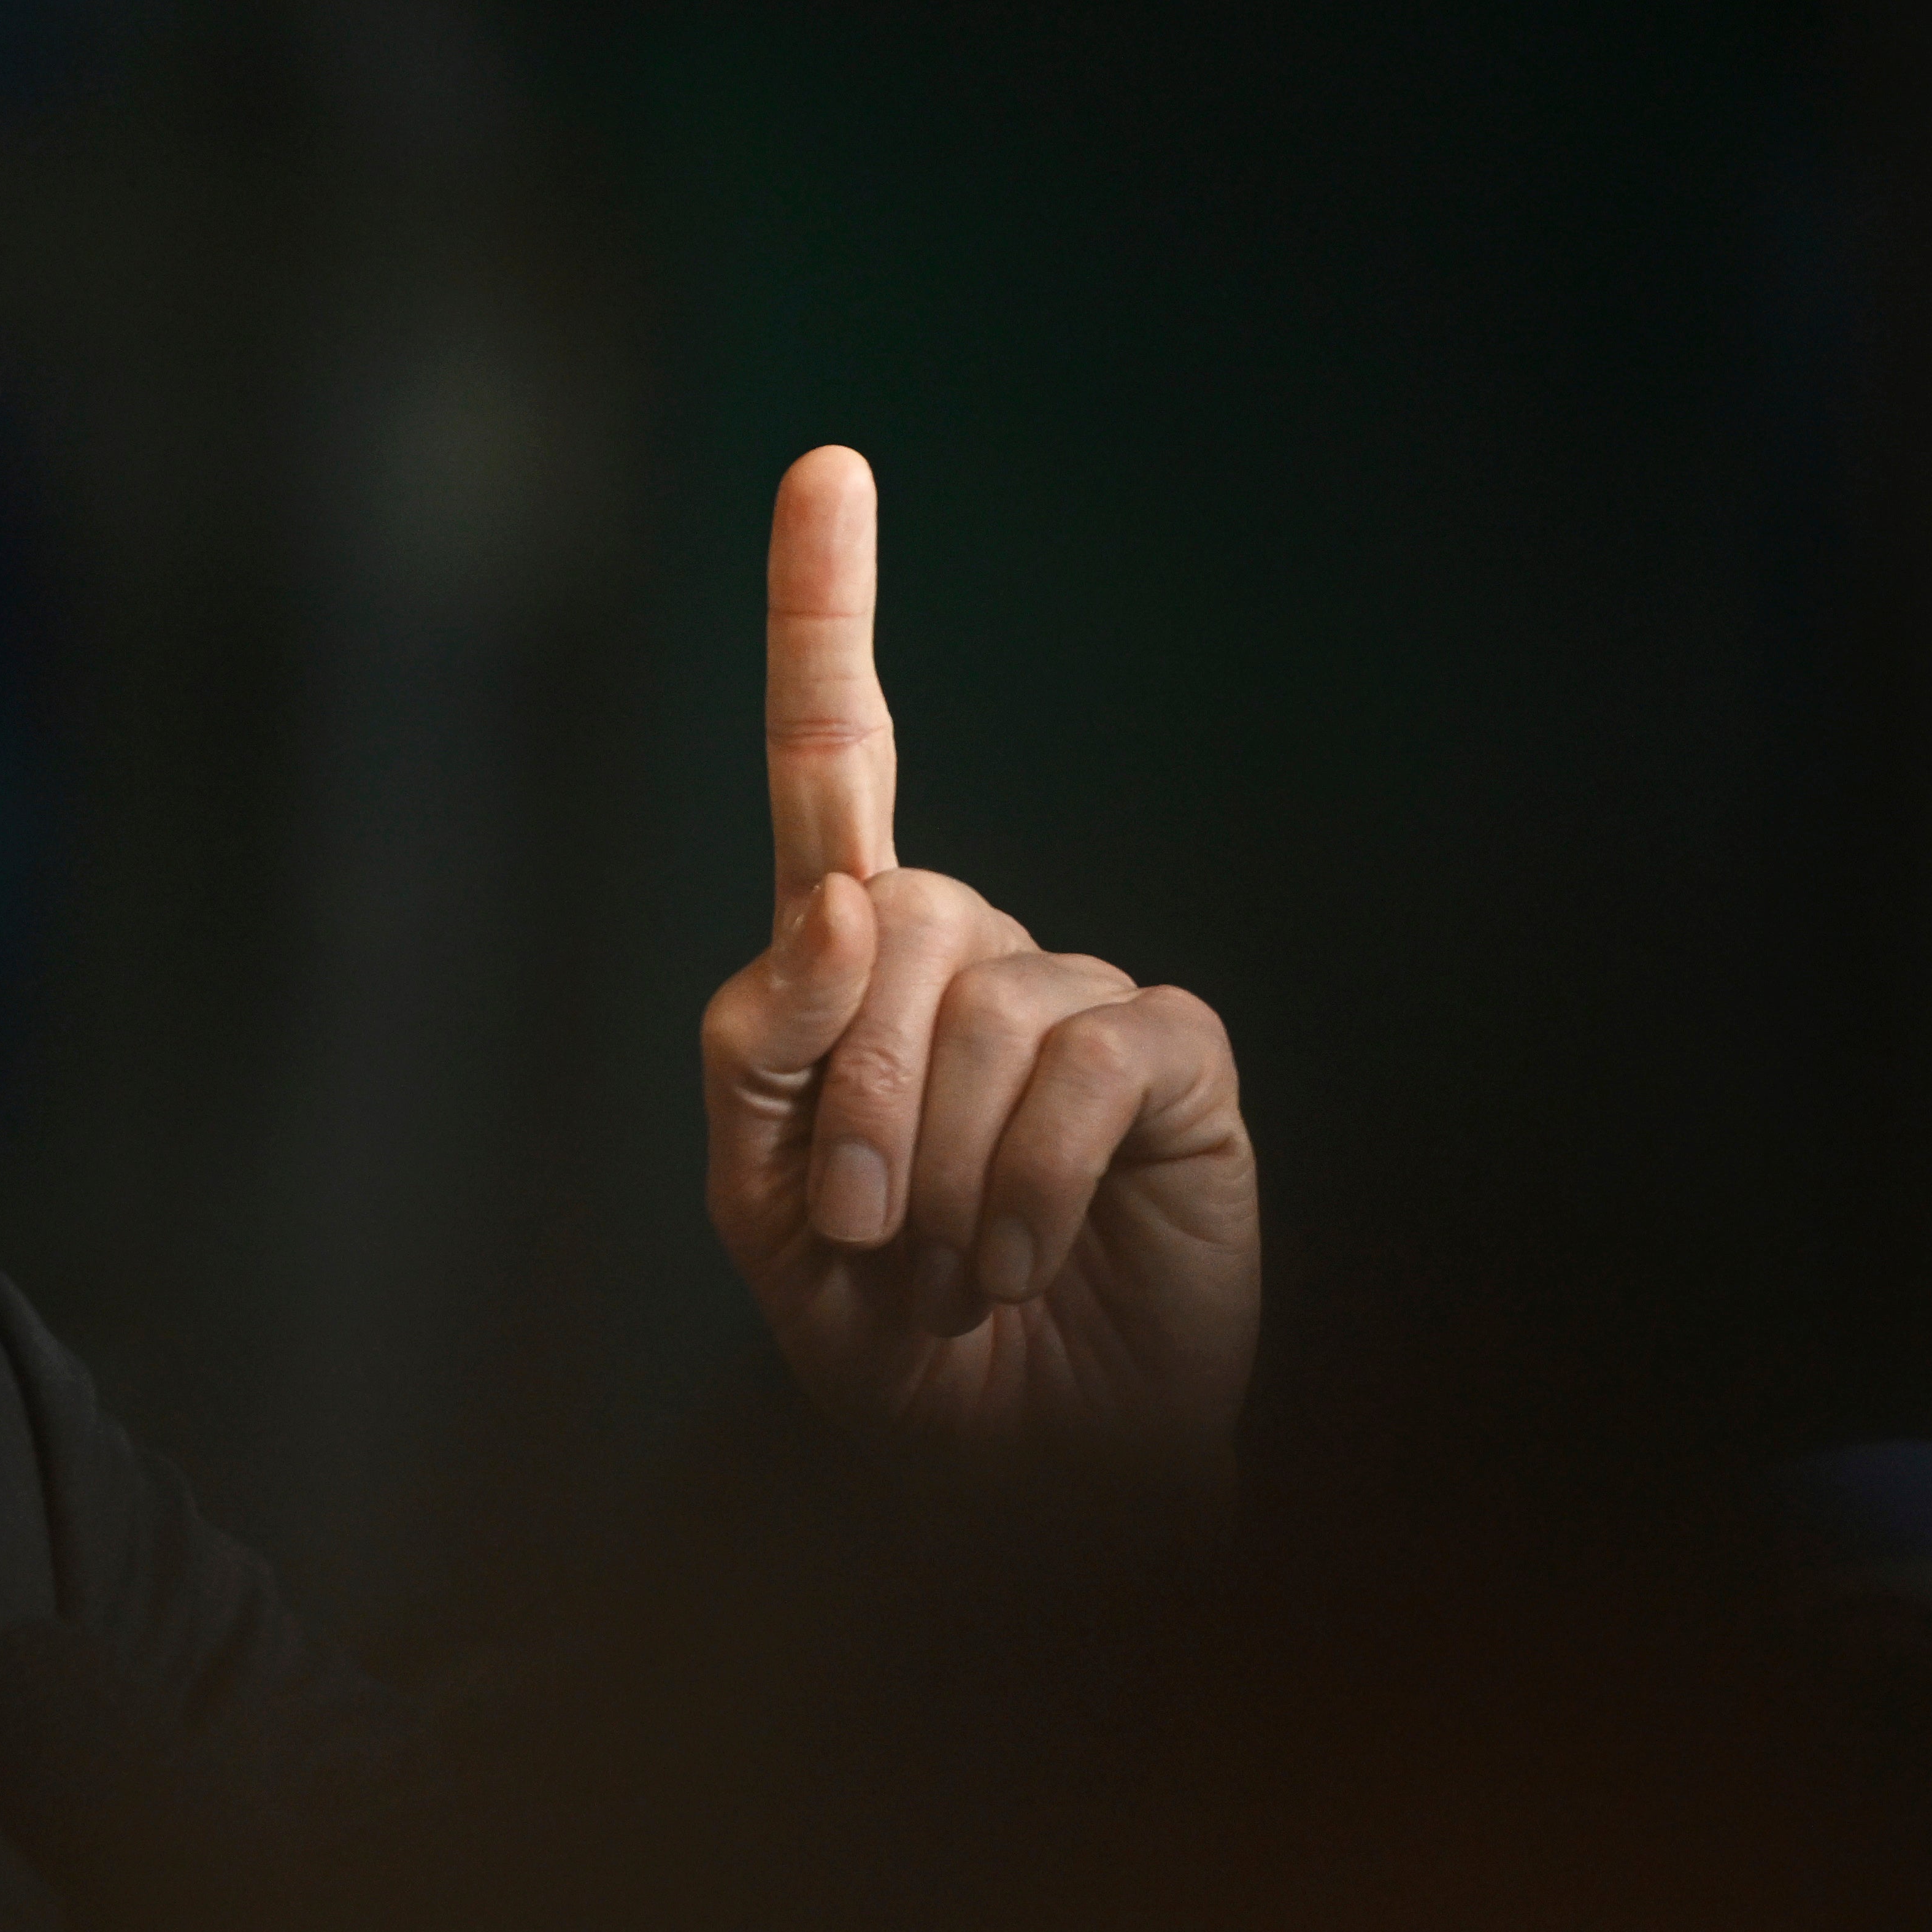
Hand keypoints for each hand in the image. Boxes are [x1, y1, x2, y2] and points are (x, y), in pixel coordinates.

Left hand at [698, 447, 1254, 1475]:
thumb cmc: (875, 1323)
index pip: (832, 762)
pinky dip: (1020, 1192)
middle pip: (876, 926)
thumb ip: (762, 1042)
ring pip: (977, 1009)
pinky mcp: (1176, 1059)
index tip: (824, 466)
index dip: (824, 610)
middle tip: (854, 1238)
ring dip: (927, 1171)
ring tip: (942, 1271)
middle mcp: (970, 944)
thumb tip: (847, 894)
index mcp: (852, 961)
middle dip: (843, 1103)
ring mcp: (1081, 994)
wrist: (1003, 1465)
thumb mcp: (755, 1196)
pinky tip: (1016, 1268)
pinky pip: (1082, 1070)